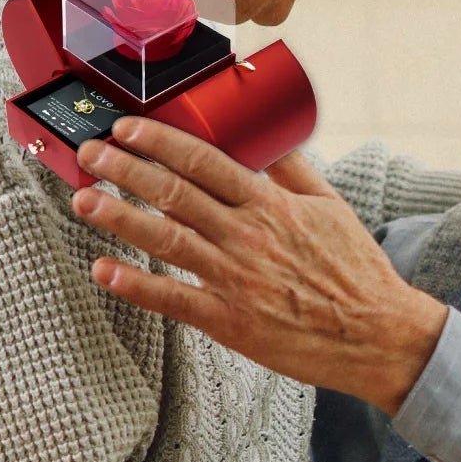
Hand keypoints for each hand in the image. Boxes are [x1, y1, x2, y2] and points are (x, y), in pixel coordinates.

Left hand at [71, 121, 447, 415]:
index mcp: (270, 204)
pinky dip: (136, 284)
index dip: (159, 141)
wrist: (377, 335)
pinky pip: (173, 299)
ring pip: (165, 239)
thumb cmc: (356, 272)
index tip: (128, 127)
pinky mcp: (229, 320)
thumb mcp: (332, 208)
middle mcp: (247, 235)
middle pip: (174, 193)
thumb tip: (267, 137)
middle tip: (90, 153)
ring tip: (84, 199)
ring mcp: (235, 278)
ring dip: (119, 216)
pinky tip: (104, 270)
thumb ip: (293, 171)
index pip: (204, 161)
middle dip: (125, 169)